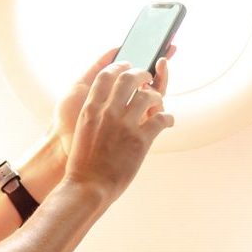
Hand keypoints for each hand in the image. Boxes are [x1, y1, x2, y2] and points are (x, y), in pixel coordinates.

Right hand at [53, 45, 173, 162]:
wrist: (88, 186)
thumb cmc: (84, 161)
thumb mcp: (84, 129)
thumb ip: (96, 112)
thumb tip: (110, 101)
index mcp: (91, 108)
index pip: (106, 75)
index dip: (119, 66)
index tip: (127, 64)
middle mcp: (108, 112)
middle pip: (129, 79)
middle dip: (142, 73)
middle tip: (148, 76)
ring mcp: (125, 125)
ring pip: (149, 96)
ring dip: (157, 97)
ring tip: (159, 101)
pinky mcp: (141, 140)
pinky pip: (161, 119)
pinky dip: (168, 118)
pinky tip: (168, 121)